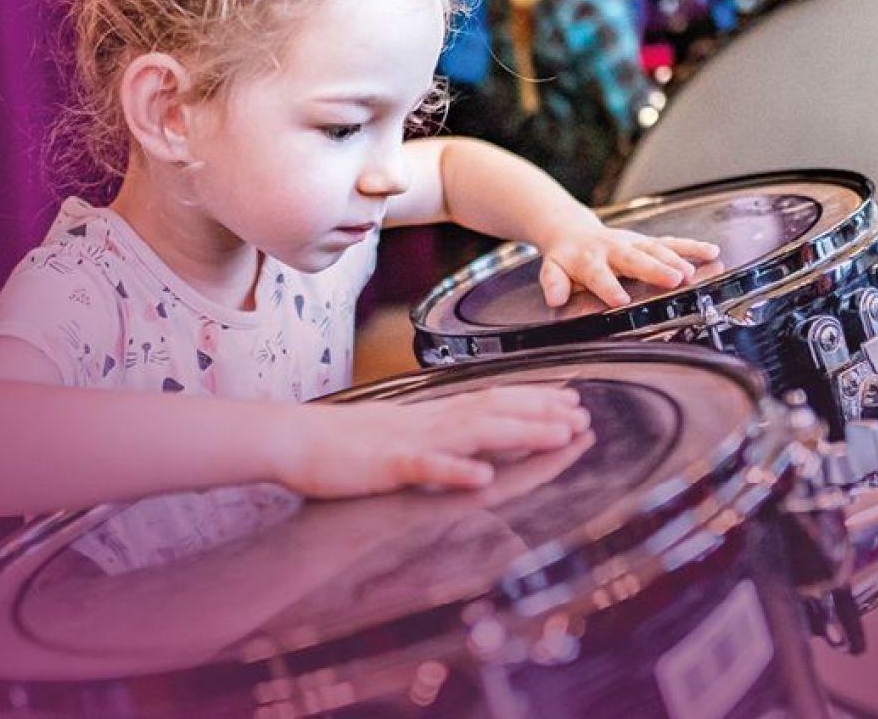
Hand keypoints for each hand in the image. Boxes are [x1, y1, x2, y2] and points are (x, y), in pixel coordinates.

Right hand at [275, 386, 590, 498]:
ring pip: (473, 432)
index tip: (572, 400)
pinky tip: (483, 476)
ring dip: (520, 432)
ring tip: (559, 435)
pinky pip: (425, 468)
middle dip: (543, 412)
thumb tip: (474, 442)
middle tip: (583, 415)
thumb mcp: (401, 434)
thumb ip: (438, 434)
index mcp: (433, 415)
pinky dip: (454, 470)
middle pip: (496, 411)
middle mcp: (430, 421)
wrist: (294, 439)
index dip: (536, 400)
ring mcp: (410, 441)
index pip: (494, 401)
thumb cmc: (344, 442)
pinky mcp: (386, 466)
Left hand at [536, 222, 719, 307]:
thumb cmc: (566, 258)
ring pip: (656, 249)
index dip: (609, 287)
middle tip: (673, 279)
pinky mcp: (647, 240)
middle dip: (654, 268)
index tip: (620, 300)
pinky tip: (711, 252)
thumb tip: (555, 297)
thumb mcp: (552, 270)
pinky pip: (671, 243)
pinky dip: (691, 247)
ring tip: (692, 272)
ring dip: (675, 259)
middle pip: (635, 259)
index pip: (599, 275)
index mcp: (589, 260)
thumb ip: (554, 283)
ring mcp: (633, 243)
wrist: (572, 230)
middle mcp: (614, 249)